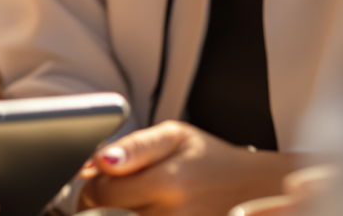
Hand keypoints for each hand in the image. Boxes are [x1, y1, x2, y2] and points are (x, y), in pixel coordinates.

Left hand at [78, 121, 298, 215]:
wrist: (252, 190)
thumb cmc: (208, 158)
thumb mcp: (173, 135)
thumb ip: (133, 147)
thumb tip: (100, 160)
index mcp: (168, 182)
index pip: (102, 192)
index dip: (90, 183)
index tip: (95, 175)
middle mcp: (173, 215)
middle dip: (96, 203)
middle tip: (107, 190)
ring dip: (113, 215)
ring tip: (121, 202)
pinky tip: (135, 211)